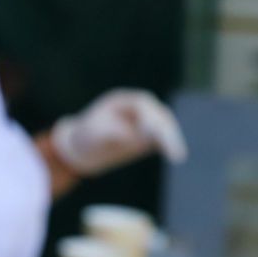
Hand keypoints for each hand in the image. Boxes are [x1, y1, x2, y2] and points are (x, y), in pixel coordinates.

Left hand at [50, 88, 187, 175]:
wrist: (80, 150)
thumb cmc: (84, 137)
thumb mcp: (93, 133)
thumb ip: (109, 130)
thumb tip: (130, 133)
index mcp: (122, 100)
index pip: (144, 104)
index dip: (152, 117)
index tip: (154, 131)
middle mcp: (136, 109)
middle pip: (158, 114)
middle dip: (167, 130)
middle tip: (172, 147)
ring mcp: (144, 122)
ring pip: (165, 127)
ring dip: (172, 138)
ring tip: (176, 155)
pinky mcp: (147, 137)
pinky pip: (162, 139)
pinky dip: (169, 145)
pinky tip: (176, 156)